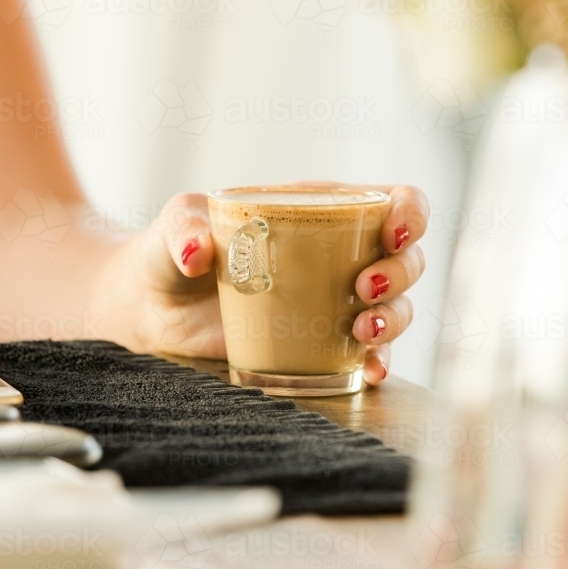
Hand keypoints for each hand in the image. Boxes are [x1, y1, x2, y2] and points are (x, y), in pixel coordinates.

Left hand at [101, 184, 428, 385]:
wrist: (156, 308)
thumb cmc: (173, 251)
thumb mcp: (176, 225)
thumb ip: (184, 229)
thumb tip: (198, 253)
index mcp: (321, 209)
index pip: (392, 199)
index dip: (412, 212)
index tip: (395, 233)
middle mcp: (339, 254)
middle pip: (407, 257)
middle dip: (400, 273)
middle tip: (362, 289)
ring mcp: (334, 301)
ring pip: (398, 306)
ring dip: (395, 319)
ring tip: (361, 332)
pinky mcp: (321, 343)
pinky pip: (369, 353)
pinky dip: (378, 361)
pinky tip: (366, 369)